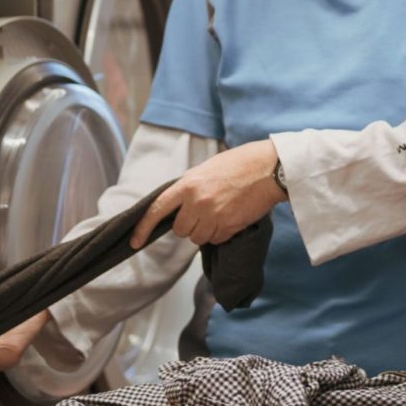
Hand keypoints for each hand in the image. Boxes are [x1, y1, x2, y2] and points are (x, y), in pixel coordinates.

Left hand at [130, 139, 284, 250]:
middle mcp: (197, 201)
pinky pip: (217, 239)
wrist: (270, 168)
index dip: (143, 227)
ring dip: (207, 231)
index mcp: (188, 184)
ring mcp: (213, 215)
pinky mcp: (229, 226)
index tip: (135, 241)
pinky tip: (233, 217)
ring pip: (198, 238)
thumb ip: (190, 186)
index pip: (157, 209)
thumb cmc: (241, 164)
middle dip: (191, 225)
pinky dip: (223, 233)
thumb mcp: (208, 169)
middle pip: (180, 230)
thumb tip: (178, 205)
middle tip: (205, 213)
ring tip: (222, 213)